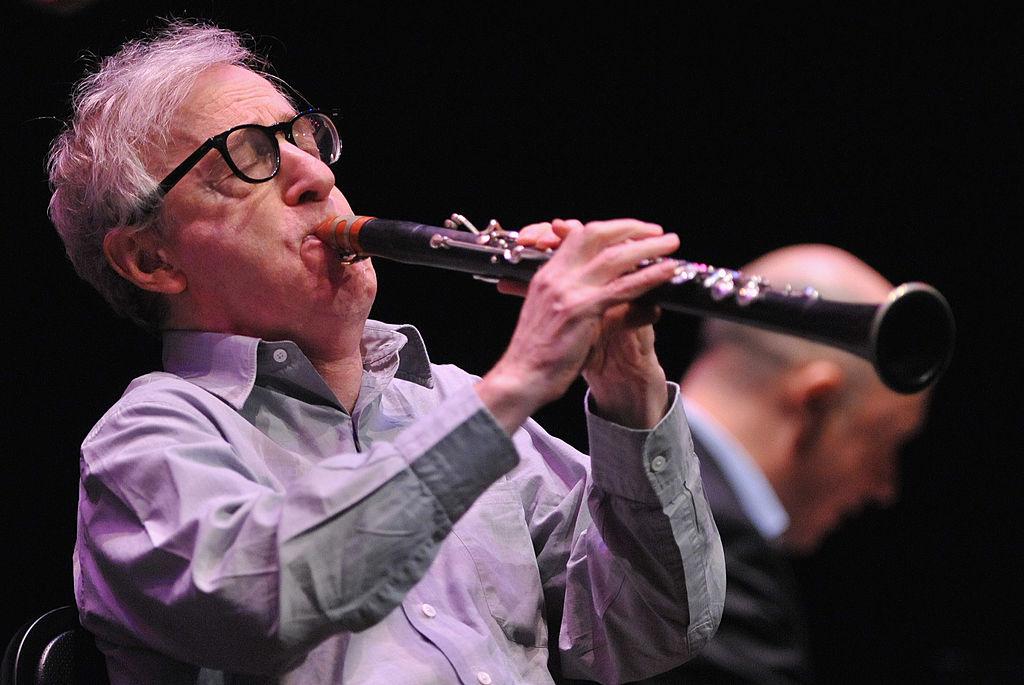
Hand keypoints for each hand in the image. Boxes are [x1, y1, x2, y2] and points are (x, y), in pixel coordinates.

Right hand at [475, 218, 678, 431]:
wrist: (520, 377)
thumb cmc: (534, 353)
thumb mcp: (546, 313)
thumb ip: (564, 295)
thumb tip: (588, 288)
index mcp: (546, 275)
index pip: (578, 236)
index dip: (608, 229)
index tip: (631, 231)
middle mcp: (555, 276)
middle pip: (596, 235)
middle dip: (630, 228)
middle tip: (656, 230)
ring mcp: (568, 291)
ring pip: (613, 257)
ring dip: (647, 247)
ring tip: (670, 243)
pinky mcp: (581, 310)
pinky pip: (622, 287)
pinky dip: (648, 276)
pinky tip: (666, 271)